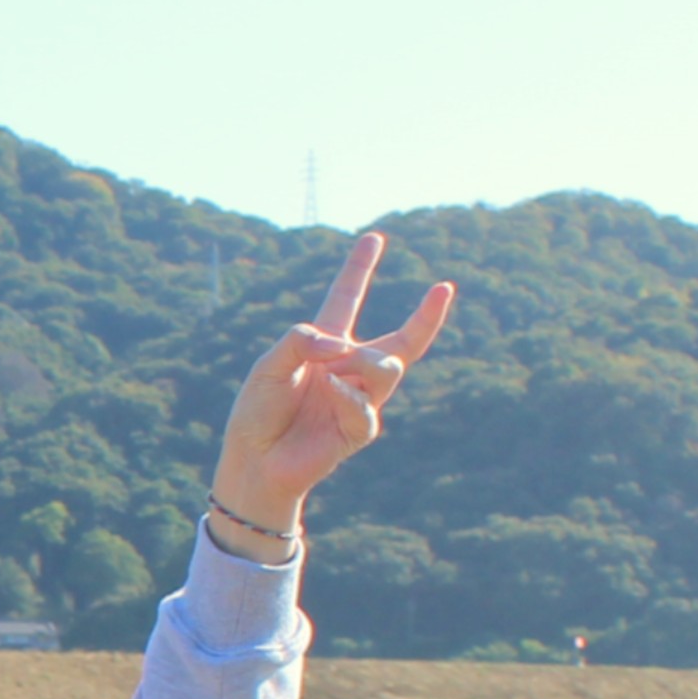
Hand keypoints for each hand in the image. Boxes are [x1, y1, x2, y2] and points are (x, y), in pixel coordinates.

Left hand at [209, 229, 454, 548]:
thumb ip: (301, 340)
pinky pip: (366, 406)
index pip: (346, 299)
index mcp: (323, 345)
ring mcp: (357, 399)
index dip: (359, 268)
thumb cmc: (258, 411)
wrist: (254, 460)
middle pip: (399, 340)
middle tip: (443, 290)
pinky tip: (333, 391)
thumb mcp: (269, 364)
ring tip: (335, 371)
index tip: (373, 238)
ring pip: (386, 369)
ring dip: (363, 363)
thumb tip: (343, 345)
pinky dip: (348, 396)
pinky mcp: (358, 429)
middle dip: (425, 317)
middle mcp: (347, 368)